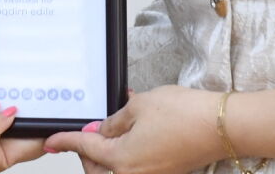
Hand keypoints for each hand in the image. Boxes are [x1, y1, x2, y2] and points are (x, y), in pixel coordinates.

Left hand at [43, 86, 222, 173]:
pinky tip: (132, 133)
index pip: (85, 149)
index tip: (51, 141)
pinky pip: (135, 168)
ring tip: (111, 131)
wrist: (223, 127)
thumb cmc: (186, 114)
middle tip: (87, 132)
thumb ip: (114, 121)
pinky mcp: (165, 173)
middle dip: (88, 153)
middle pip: (98, 169)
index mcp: (122, 159)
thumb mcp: (141, 106)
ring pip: (117, 171)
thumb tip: (98, 131)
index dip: (65, 141)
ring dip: (108, 155)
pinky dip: (127, 154)